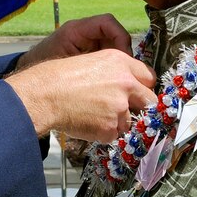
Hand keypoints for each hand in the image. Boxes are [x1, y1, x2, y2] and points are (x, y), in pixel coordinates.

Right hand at [5, 49, 156, 142]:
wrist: (45, 94)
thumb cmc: (62, 77)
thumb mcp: (93, 61)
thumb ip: (116, 72)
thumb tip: (131, 88)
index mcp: (120, 61)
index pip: (149, 77)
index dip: (143, 87)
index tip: (139, 94)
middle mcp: (125, 83)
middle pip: (150, 101)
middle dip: (142, 108)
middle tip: (127, 110)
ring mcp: (120, 107)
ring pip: (130, 121)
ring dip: (117, 122)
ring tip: (94, 115)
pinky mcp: (111, 127)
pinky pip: (114, 134)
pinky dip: (103, 132)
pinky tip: (87, 122)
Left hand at [15, 14, 132, 70]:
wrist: (32, 79)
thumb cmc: (45, 68)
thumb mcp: (67, 64)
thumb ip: (90, 62)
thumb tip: (118, 64)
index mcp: (77, 29)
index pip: (107, 22)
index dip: (120, 37)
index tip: (123, 58)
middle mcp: (85, 33)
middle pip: (115, 35)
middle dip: (123, 53)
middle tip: (125, 72)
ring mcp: (88, 43)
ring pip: (114, 48)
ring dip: (120, 62)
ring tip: (118, 78)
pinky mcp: (89, 55)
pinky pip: (108, 57)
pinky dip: (113, 68)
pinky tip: (111, 81)